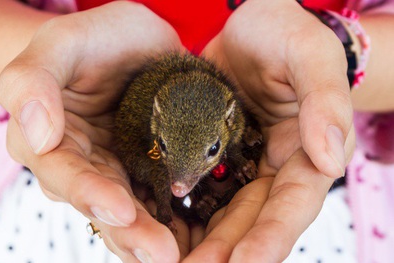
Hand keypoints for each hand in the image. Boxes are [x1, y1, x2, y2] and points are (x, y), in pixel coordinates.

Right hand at [0, 2, 184, 261]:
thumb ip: (32, 82)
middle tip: (160, 255)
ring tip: (177, 256)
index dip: (89, 193)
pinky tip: (195, 237)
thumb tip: (36, 136)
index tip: (119, 211)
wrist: (131, 42)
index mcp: (50, 139)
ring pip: (132, 211)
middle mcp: (82, 164)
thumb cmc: (93, 39)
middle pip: (101, 204)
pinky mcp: (150, 169)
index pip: (64, 173)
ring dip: (153, 237)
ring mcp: (118, 170)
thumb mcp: (60, 44)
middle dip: (130, 232)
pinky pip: (160, 199)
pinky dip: (175, 221)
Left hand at [187, 0, 355, 260]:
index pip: (291, 203)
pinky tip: (158, 227)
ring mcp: (238, 162)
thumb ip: (325, 102)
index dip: (271, 236)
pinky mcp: (209, 152)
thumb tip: (332, 159)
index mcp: (305, 152)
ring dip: (200, 242)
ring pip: (220, 211)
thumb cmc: (286, 33)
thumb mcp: (309, 56)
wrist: (251, 27)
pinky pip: (196, 187)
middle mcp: (271, 167)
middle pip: (251, 218)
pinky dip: (180, 211)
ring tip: (170, 262)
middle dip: (225, 250)